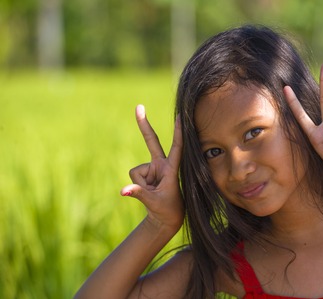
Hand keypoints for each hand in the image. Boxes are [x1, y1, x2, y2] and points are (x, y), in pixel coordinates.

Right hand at [121, 105, 183, 229]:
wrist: (165, 218)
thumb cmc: (166, 210)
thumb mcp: (154, 202)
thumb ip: (139, 194)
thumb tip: (123, 191)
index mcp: (171, 169)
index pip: (177, 147)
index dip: (178, 132)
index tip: (179, 116)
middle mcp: (162, 165)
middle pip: (151, 142)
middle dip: (144, 125)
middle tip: (138, 106)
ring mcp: (153, 168)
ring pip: (136, 172)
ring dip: (140, 185)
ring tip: (153, 194)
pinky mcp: (146, 173)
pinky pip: (133, 176)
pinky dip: (136, 187)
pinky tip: (147, 192)